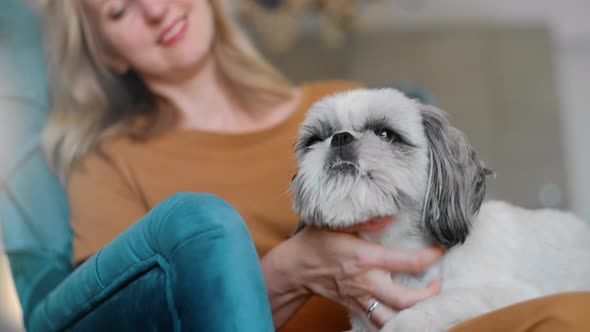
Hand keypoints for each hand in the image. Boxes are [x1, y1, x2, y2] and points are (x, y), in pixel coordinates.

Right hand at [261, 225, 442, 328]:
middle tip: (437, 284)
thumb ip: (365, 219)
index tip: (439, 250)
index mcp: (366, 258)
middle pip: (406, 299)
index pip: (408, 262)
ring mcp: (361, 297)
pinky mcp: (356, 306)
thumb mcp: (336, 223)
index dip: (430, 257)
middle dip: (428, 295)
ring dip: (412, 314)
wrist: (296, 267)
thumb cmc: (316, 242)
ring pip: (393, 317)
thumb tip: (390, 215)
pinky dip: (393, 323)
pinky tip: (404, 316)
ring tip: (426, 304)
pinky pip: (377, 322)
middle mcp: (367, 281)